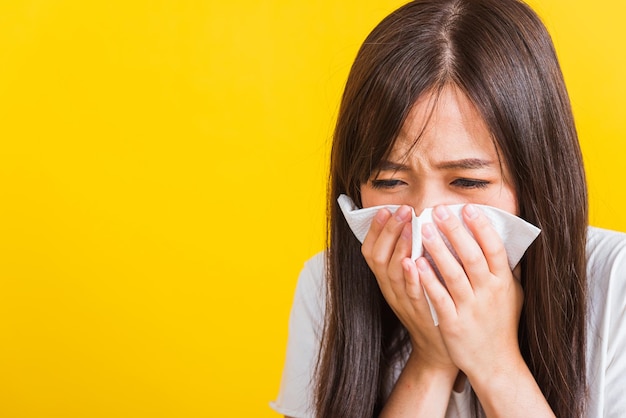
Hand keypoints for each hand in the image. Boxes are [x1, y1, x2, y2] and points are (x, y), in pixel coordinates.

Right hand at [361, 205, 455, 371]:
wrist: (439, 350)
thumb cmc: (431, 308)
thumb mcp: (415, 282)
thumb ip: (411, 256)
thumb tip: (416, 223)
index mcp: (387, 281)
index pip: (370, 251)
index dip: (375, 230)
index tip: (385, 209)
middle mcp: (390, 290)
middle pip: (378, 256)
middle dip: (388, 230)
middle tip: (402, 210)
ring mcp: (403, 302)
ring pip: (392, 272)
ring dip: (399, 247)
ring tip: (409, 226)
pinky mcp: (420, 313)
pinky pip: (410, 294)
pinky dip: (411, 277)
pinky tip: (415, 261)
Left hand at [417, 204, 523, 379]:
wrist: (495, 362)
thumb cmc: (501, 324)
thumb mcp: (513, 295)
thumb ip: (507, 269)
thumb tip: (504, 239)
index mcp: (503, 283)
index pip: (495, 249)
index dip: (482, 227)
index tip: (468, 208)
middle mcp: (489, 293)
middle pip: (472, 256)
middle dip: (455, 231)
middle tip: (438, 210)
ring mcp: (470, 308)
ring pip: (453, 274)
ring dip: (438, 249)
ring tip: (422, 228)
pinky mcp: (452, 323)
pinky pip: (438, 297)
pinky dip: (427, 279)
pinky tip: (414, 262)